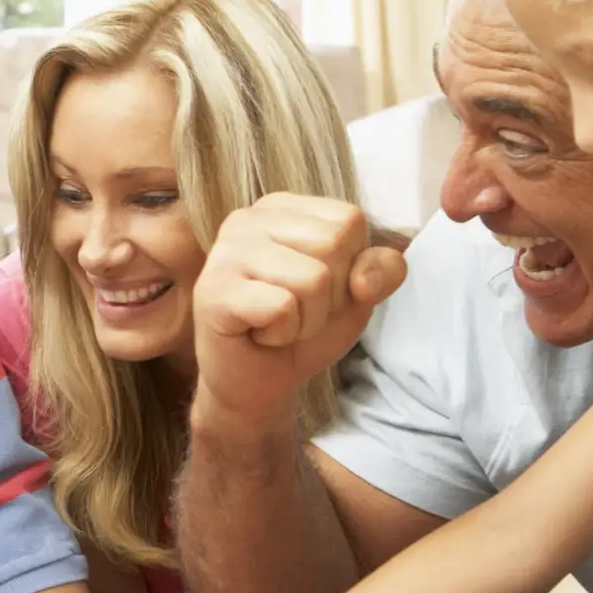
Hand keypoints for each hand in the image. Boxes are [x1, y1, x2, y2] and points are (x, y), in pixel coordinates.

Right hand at [191, 194, 405, 427]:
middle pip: (333, 244)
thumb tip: (378, 263)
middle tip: (296, 312)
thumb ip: (380, 271)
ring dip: (307, 320)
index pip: (349, 220)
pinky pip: (281, 308)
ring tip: (278, 324)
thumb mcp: (356, 297)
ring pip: (313, 279)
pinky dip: (282, 334)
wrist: (255, 384)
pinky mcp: (212, 290)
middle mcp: (247, 219)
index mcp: (281, 208)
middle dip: (330, 296)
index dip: (349, 268)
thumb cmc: (300, 331)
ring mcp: (225, 252)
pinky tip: (259, 334)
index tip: (317, 291)